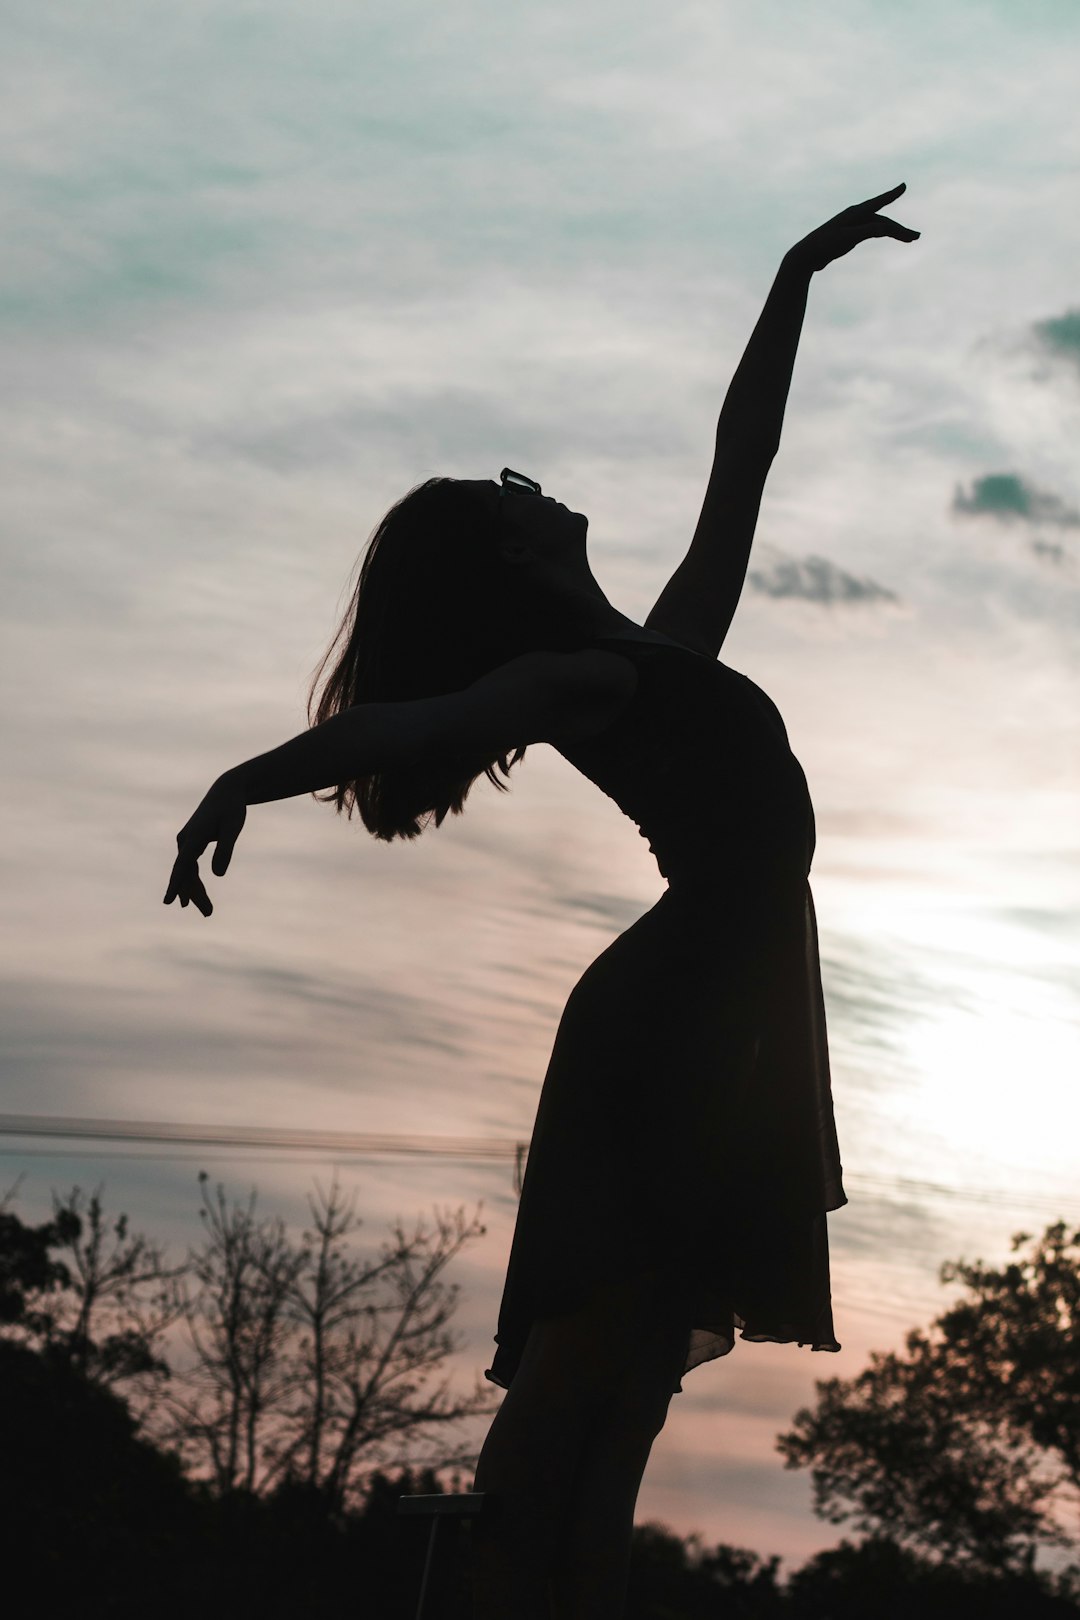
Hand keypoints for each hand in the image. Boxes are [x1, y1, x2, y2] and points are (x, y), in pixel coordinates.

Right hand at [164, 778, 246, 917]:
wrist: (227, 791)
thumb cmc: (232, 809)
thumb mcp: (233, 828)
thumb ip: (225, 850)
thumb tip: (218, 875)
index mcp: (193, 838)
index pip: (182, 866)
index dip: (176, 885)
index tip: (168, 902)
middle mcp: (185, 841)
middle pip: (185, 873)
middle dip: (194, 894)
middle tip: (208, 914)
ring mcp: (186, 842)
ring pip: (187, 872)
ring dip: (195, 891)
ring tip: (206, 911)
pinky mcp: (192, 843)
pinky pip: (190, 867)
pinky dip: (193, 881)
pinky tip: (196, 895)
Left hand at [787, 182, 918, 274]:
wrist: (807, 256)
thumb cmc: (824, 245)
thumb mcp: (847, 238)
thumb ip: (866, 231)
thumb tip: (885, 227)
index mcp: (854, 213)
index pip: (877, 202)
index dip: (891, 194)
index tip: (903, 186)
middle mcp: (856, 216)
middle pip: (884, 221)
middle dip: (900, 229)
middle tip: (916, 237)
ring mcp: (854, 225)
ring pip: (880, 227)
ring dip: (896, 232)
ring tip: (911, 240)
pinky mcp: (851, 235)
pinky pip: (874, 232)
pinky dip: (885, 233)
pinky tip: (892, 236)